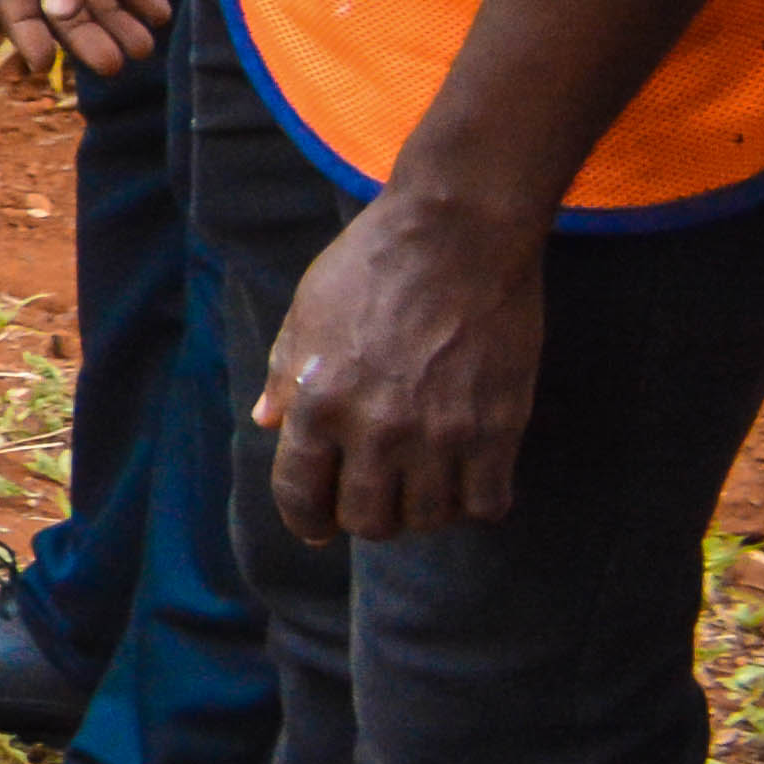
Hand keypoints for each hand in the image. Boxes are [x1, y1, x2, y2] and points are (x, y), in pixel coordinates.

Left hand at [258, 185, 548, 542]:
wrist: (456, 235)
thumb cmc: (372, 264)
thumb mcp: (306, 312)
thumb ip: (285, 374)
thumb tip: (266, 423)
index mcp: (318, 401)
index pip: (300, 493)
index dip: (305, 521)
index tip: (316, 528)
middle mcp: (375, 428)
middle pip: (367, 521)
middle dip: (365, 518)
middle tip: (376, 499)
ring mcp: (439, 434)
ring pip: (427, 520)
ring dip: (422, 512)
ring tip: (422, 485)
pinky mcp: (497, 429)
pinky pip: (485, 504)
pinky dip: (475, 502)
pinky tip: (469, 479)